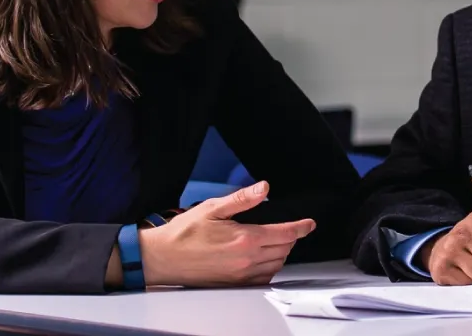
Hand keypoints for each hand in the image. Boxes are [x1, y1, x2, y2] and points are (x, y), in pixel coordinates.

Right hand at [138, 181, 314, 286]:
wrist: (162, 258)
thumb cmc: (184, 232)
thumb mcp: (213, 207)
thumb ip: (242, 199)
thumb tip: (264, 188)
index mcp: (245, 238)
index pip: (285, 233)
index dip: (301, 227)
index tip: (309, 224)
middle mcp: (247, 259)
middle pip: (284, 249)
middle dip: (291, 238)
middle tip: (288, 229)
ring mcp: (241, 275)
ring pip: (276, 265)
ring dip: (281, 253)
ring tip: (276, 242)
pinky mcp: (234, 284)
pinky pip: (263, 278)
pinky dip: (270, 268)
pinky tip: (263, 259)